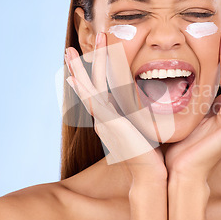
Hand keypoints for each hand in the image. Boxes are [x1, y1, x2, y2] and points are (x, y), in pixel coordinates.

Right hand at [65, 33, 166, 183]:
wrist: (150, 174)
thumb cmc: (152, 153)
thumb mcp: (145, 126)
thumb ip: (140, 113)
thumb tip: (146, 101)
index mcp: (110, 117)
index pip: (97, 89)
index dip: (91, 72)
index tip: (88, 56)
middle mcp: (102, 118)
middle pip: (88, 85)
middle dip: (81, 64)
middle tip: (73, 46)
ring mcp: (102, 120)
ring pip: (86, 89)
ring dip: (78, 68)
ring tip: (68, 50)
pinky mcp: (107, 123)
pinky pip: (92, 101)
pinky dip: (82, 88)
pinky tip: (74, 77)